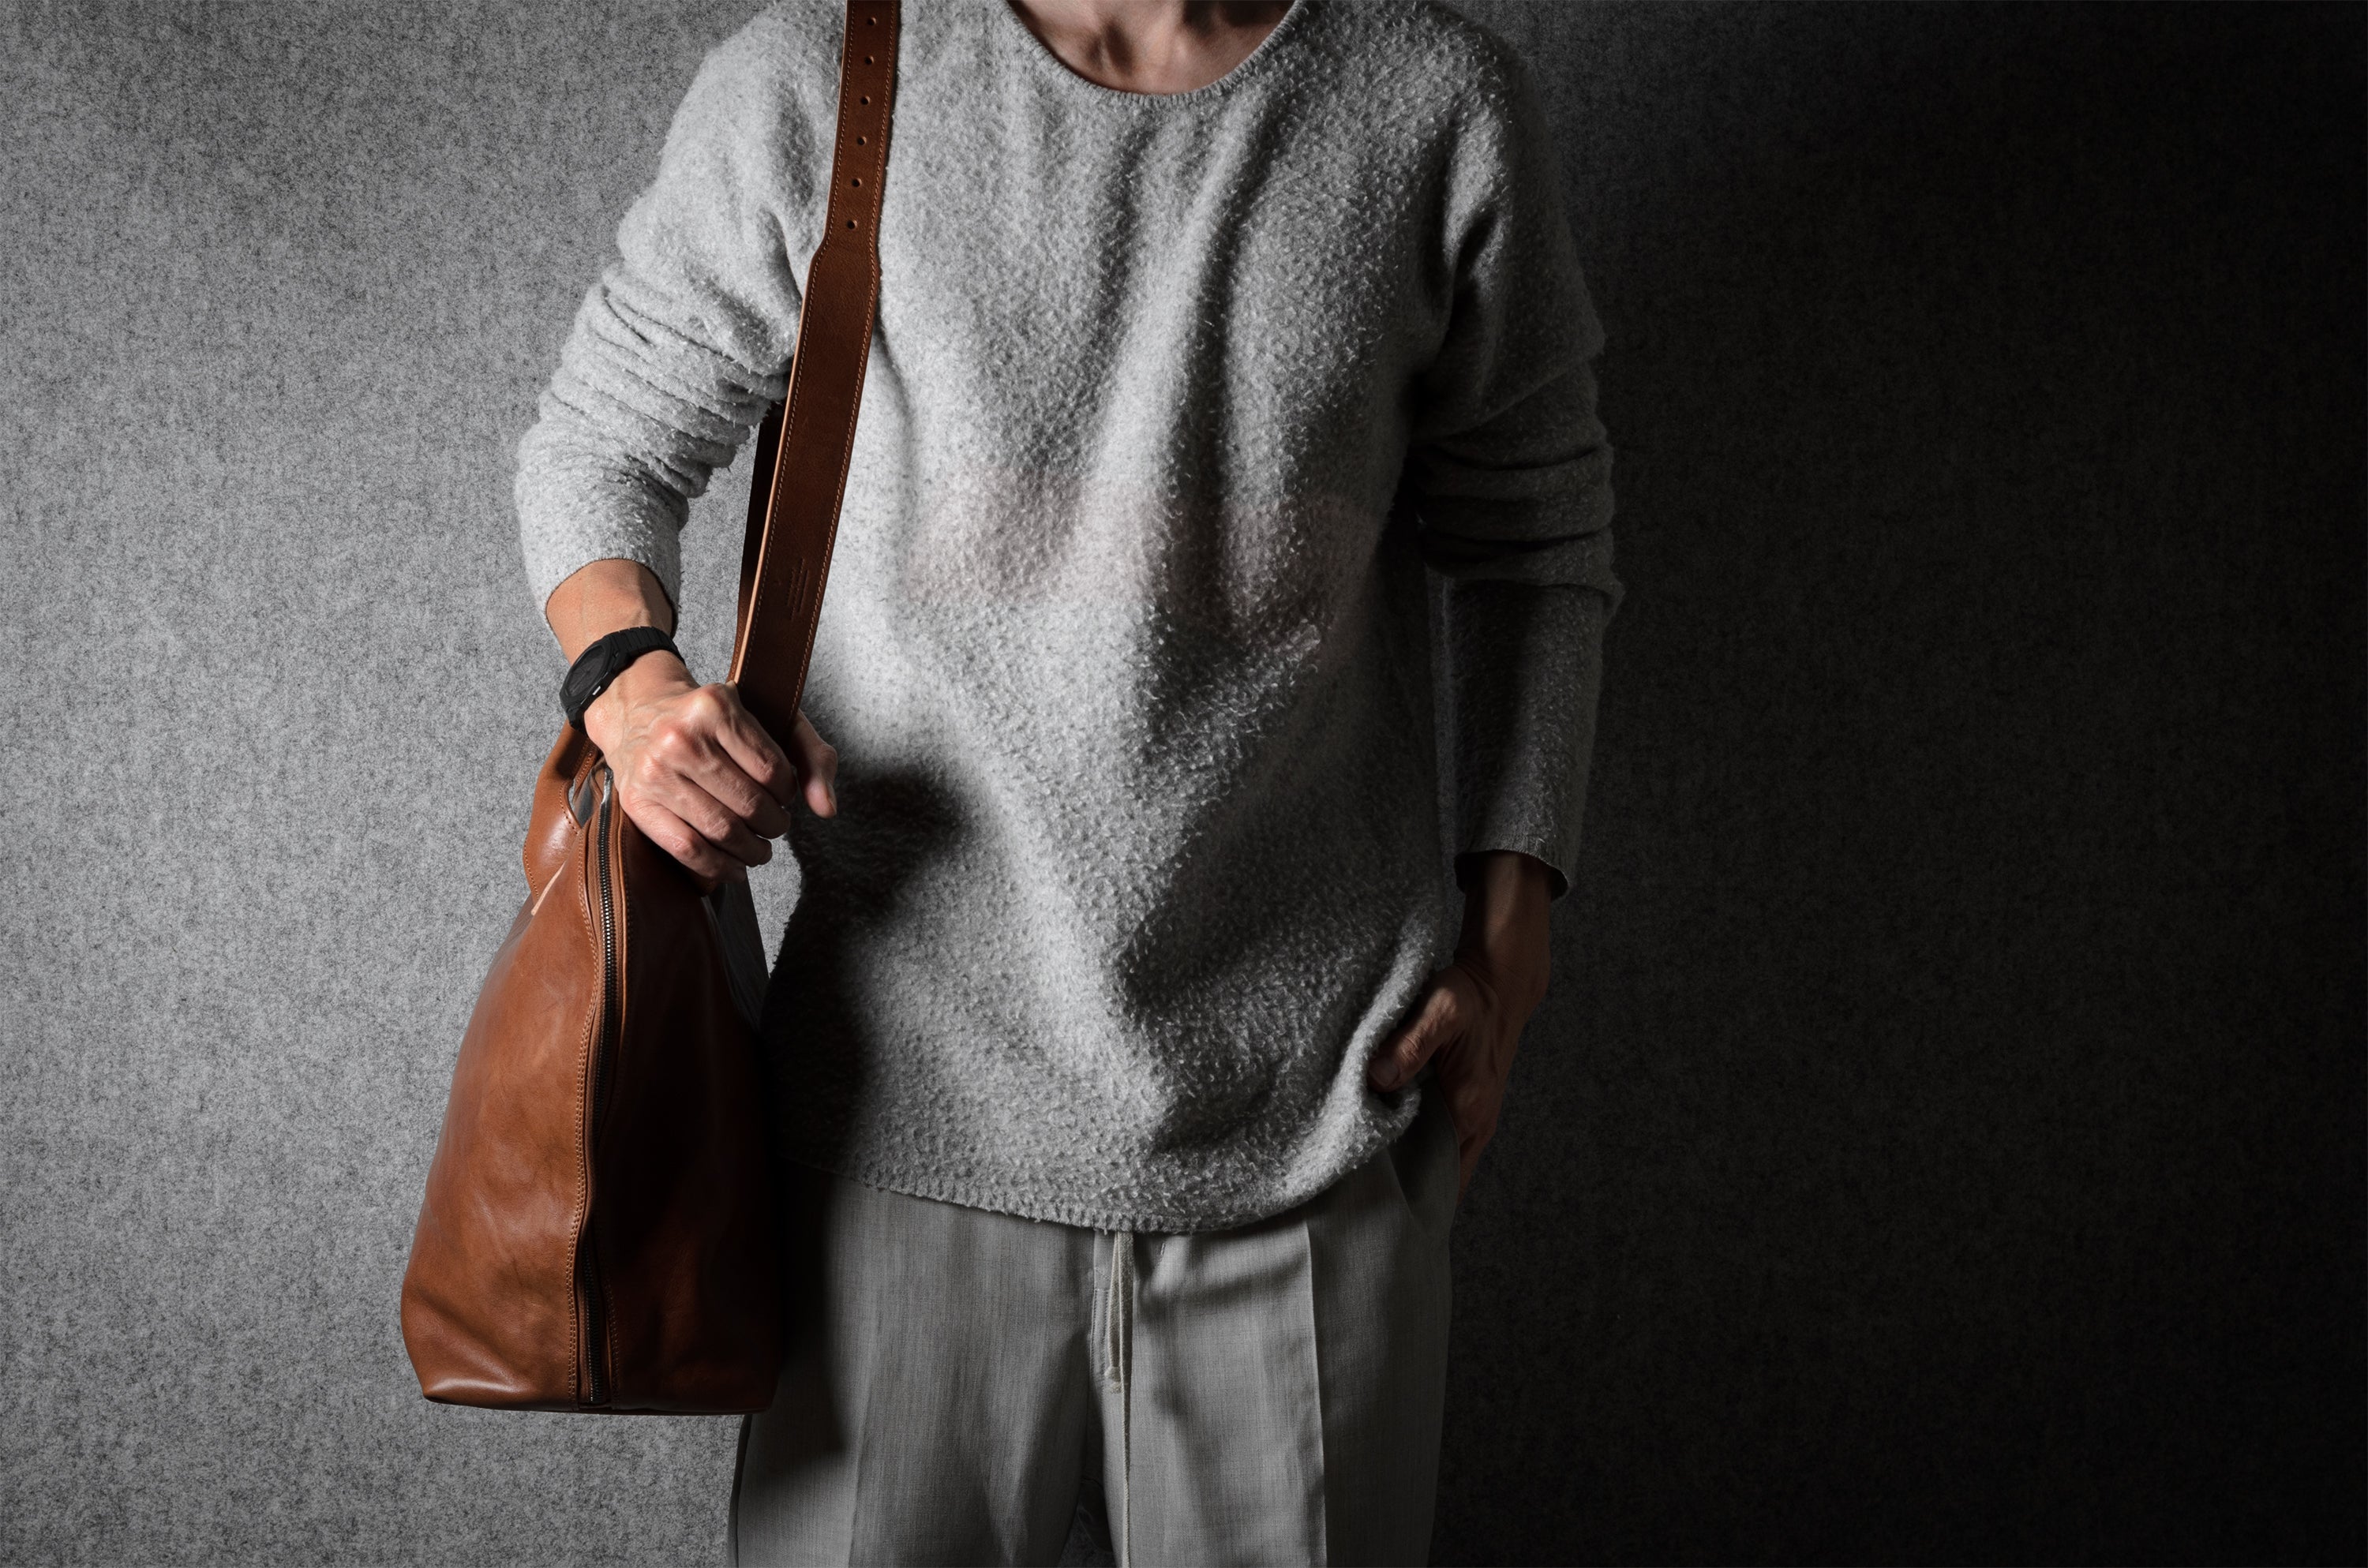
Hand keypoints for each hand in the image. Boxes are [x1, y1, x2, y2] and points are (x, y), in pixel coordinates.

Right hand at [582, 651, 837, 887]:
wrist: (639, 713)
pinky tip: (735, 867)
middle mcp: (680, 737)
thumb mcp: (767, 717)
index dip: (788, 792)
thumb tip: (826, 808)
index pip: (772, 770)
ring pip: (722, 831)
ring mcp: (654, 771)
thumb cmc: (713, 722)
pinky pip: (687, 849)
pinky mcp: (637, 803)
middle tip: (776, 825)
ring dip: (753, 850)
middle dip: (775, 825)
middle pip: (750, 804)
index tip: (784, 795)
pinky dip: (720, 867)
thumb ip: (811, 755)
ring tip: (760, 848)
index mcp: (714, 707)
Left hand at [1366, 851, 1553, 1196]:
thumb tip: (1377, 1078)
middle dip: (1401, 1195)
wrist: (1496, 981)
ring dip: (1401, 1170)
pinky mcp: (1454, 1101)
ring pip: (1429, 1158)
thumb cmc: (1470, 996)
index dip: (1413, 1204)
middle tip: (1352, 1210)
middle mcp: (1471, 1122)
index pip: (1444, 1181)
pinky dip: (1404, 1144)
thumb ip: (1410, 1044)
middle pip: (1434, 1178)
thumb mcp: (1441, 1011)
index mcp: (1469, 1111)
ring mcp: (1464, 1114)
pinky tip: (1372, 1145)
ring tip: (1354, 1187)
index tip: (1376, 1222)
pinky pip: (1427, 1136)